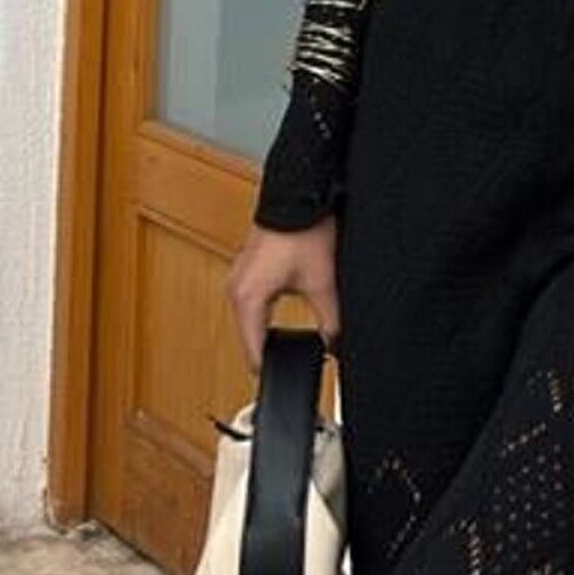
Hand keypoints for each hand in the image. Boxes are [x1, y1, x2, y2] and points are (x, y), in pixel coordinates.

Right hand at [226, 215, 340, 380]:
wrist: (299, 193)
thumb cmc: (303, 230)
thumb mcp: (323, 284)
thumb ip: (331, 322)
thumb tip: (336, 344)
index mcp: (247, 298)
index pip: (254, 353)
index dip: (273, 370)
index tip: (286, 381)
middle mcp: (236, 289)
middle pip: (250, 338)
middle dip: (273, 352)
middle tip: (294, 364)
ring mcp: (240, 277)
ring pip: (251, 320)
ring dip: (268, 331)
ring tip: (290, 343)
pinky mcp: (248, 268)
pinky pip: (253, 301)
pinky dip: (266, 312)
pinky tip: (282, 315)